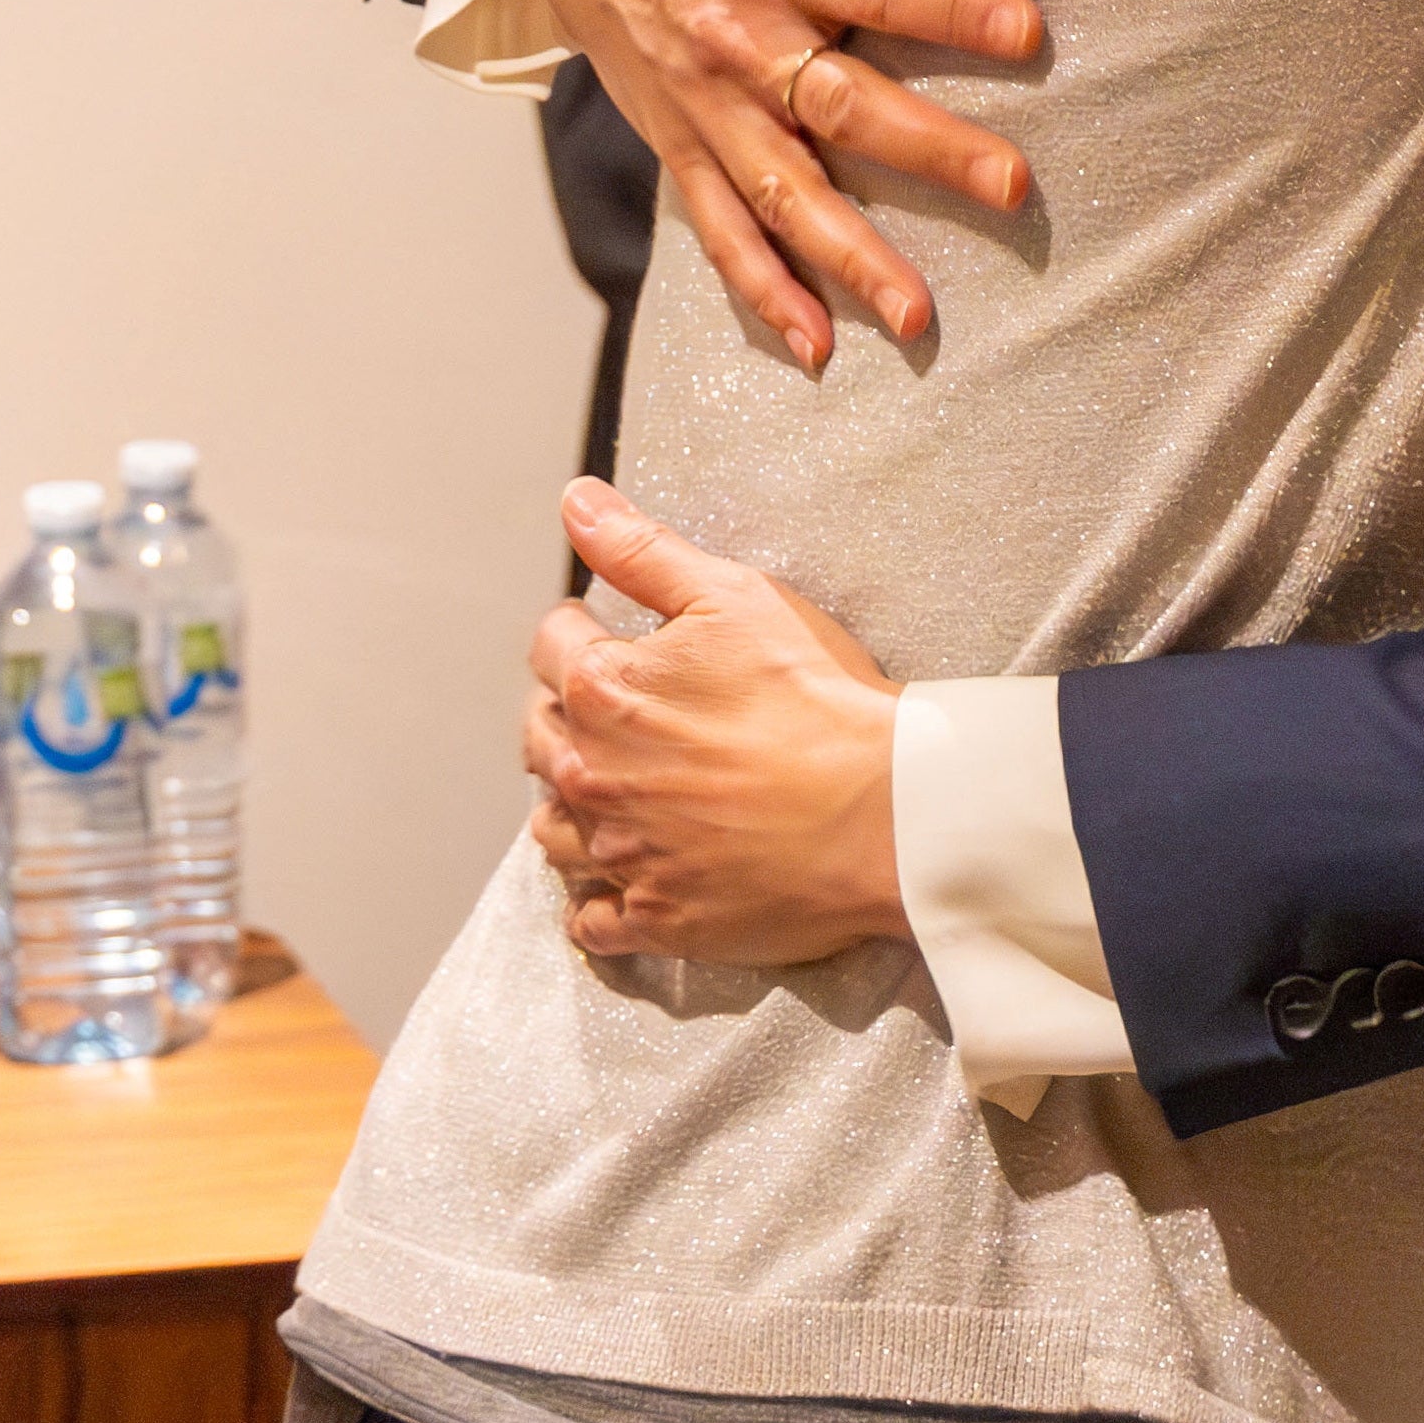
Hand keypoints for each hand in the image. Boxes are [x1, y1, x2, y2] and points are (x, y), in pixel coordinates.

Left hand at [524, 484, 910, 965]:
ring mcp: (620, 854)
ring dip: (571, 807)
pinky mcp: (655, 917)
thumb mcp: (733, 597)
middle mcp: (592, 775)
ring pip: (553, 831)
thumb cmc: (818, 700)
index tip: (607, 634)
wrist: (883, 812)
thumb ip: (642, 550)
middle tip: (619, 712)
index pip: (550, 646)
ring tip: (614, 793)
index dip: (580, 630)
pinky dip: (596, 900)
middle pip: (540, 739)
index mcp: (601, 691)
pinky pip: (592, 919)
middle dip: (568, 717)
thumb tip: (576, 503)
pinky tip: (620, 879)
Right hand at [533, 0, 1041, 367]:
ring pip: (783, 192)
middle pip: (841, 105)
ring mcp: (710, 109)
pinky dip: (763, 290)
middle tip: (1009, 184)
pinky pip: (720, 229)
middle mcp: (743, 44)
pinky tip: (817, 344)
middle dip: (928, 148)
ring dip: (850, 255)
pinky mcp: (681, 150)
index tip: (1026, 32)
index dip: (948, 9)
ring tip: (917, 313)